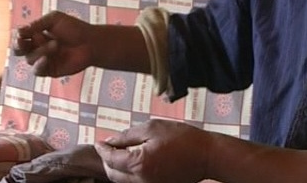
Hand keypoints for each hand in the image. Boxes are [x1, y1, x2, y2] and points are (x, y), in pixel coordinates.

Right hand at [15, 10, 95, 76]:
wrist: (92, 42)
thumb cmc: (75, 28)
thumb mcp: (55, 19)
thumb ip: (37, 24)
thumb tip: (18, 31)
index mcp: (37, 34)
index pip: (20, 37)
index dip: (18, 36)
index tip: (22, 33)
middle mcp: (38, 48)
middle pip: (18, 50)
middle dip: (18, 46)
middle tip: (22, 42)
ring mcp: (43, 60)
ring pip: (30, 58)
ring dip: (40, 50)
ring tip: (56, 44)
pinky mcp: (50, 70)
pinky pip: (37, 71)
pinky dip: (39, 64)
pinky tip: (46, 58)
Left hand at [95, 119, 211, 182]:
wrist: (207, 156)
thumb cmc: (183, 138)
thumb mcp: (153, 128)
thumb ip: (128, 135)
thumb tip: (111, 141)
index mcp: (138, 163)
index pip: (110, 158)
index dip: (102, 149)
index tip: (99, 141)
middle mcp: (141, 180)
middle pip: (112, 174)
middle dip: (107, 160)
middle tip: (107, 147)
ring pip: (122, 181)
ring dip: (116, 168)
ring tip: (119, 153)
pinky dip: (128, 173)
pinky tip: (133, 161)